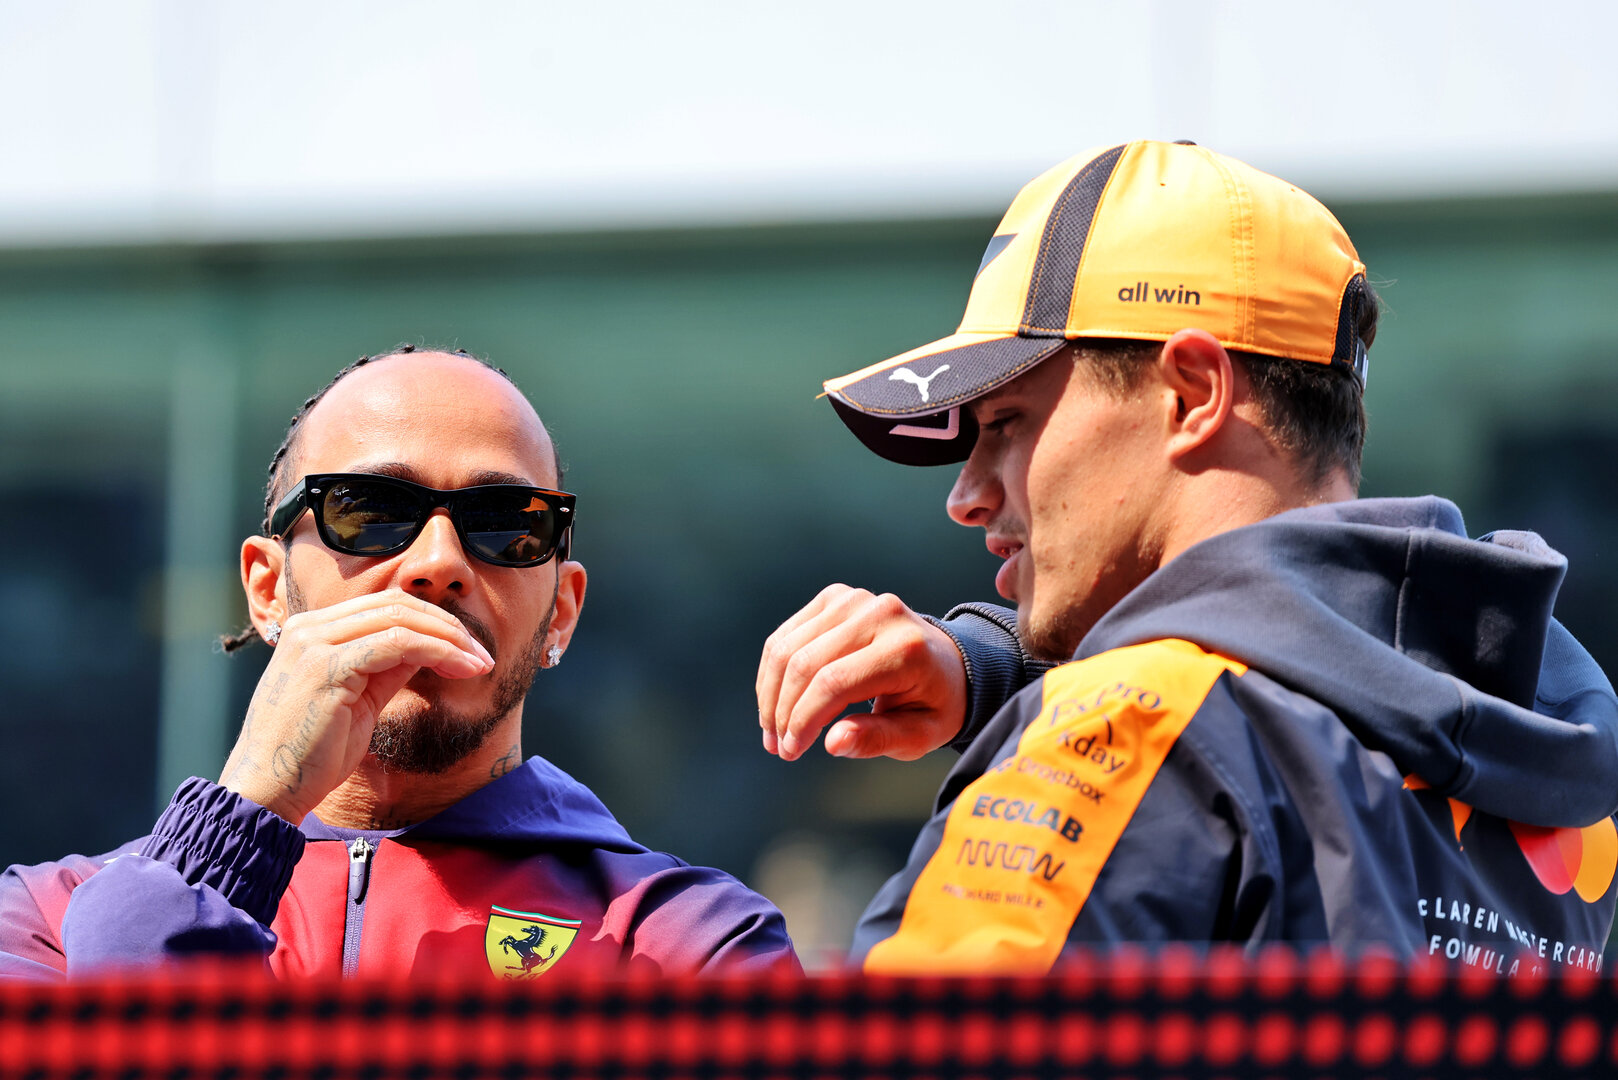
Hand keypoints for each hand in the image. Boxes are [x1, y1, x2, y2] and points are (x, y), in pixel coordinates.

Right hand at [220, 589, 493, 822]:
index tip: (469, 649)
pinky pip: (397, 644)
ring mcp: (314, 643)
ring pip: (402, 619)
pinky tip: (462, 670)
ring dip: (451, 639)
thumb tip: (428, 649)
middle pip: (397, 604)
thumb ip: (386, 669)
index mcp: (312, 630)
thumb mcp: (358, 700)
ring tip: (480, 663)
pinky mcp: (326, 666)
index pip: (385, 605)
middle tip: (483, 654)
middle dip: (448, 626)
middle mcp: (310, 627)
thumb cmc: (311, 754)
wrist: (267, 791)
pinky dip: (437, 652)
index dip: (434, 621)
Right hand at [757, 585, 966, 761]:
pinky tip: (776, 702)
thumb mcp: (919, 735)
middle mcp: (879, 614)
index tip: (791, 751)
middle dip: (783, 711)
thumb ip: (877, 739)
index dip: (803, 719)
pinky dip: (774, 672)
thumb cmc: (933, 704)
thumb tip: (833, 743)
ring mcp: (854, 599)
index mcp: (905, 649)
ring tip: (772, 730)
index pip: (835, 682)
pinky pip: (788, 635)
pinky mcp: (835, 597)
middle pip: (806, 663)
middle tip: (778, 747)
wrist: (947, 662)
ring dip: (770, 693)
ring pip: (788, 648)